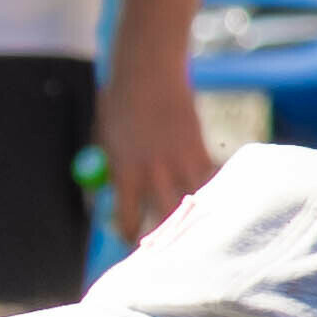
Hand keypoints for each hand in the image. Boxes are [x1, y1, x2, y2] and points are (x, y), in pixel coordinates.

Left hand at [95, 57, 218, 239]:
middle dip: (166, 237)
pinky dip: (211, 191)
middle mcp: (155, 170)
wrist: (148, 70)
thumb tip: (112, 199)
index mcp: (125, 171)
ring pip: (194, 203)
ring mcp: (181, 160)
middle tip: (165, 246)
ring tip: (192, 230)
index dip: (130, 235)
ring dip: (193, 218)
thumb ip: (112, 170)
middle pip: (166, 219)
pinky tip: (211, 199)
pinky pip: (210, 181)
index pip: (129, 218)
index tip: (131, 242)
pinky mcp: (200, 148)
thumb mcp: (105, 139)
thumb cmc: (119, 103)